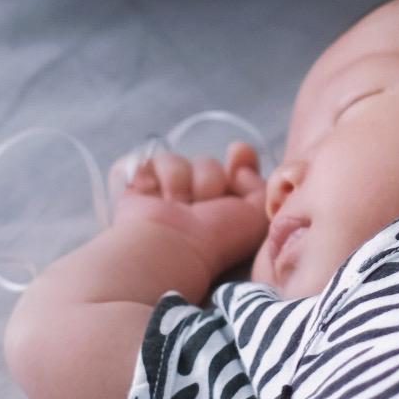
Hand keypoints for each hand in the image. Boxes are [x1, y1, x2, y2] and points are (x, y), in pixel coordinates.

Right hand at [109, 141, 268, 274]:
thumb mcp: (255, 215)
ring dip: (182, 182)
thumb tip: (238, 160)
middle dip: (210, 181)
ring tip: (176, 206)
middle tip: (202, 206)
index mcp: (220, 208)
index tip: (237, 153)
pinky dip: (156, 178)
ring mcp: (164, 193)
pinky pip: (153, 161)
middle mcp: (193, 200)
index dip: (239, 158)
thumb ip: (259, 185)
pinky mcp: (139, 186)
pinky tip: (156, 198)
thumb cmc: (218, 238)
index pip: (233, 170)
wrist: (175, 245)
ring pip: (179, 161)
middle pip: (207, 163)